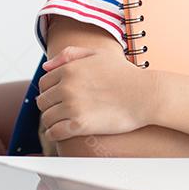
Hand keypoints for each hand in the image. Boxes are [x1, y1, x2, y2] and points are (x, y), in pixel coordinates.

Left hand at [36, 46, 154, 141]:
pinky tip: (62, 133)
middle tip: (62, 110)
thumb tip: (46, 67)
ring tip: (64, 122)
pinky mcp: (80, 125)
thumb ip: (70, 54)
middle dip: (51, 106)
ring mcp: (72, 106)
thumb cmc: (125, 74)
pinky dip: (55, 134)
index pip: (44, 83)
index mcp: (69, 69)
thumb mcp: (98, 54)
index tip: (60, 97)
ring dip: (53, 121)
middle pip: (43, 101)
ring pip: (46, 118)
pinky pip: (54, 133)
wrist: (145, 95)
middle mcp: (67, 87)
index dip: (51, 91)